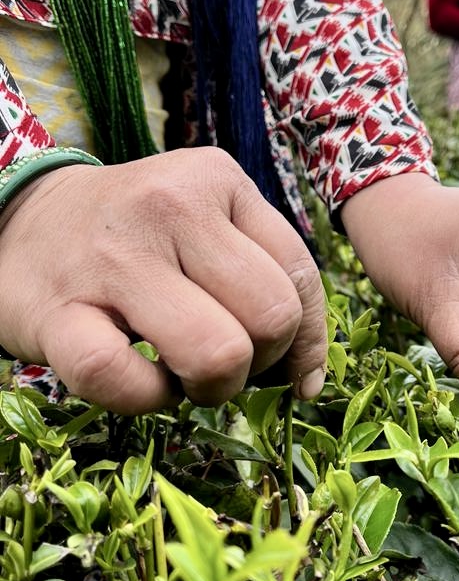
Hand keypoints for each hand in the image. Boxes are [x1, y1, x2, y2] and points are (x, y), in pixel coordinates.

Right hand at [0, 148, 327, 413]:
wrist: (17, 220)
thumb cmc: (133, 236)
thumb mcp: (207, 225)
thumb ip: (267, 278)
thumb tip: (308, 382)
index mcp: (216, 180)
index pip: (299, 275)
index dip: (305, 341)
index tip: (282, 367)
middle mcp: (169, 206)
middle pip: (271, 319)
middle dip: (259, 363)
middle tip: (221, 361)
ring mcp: (112, 258)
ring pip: (218, 354)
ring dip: (211, 389)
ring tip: (181, 374)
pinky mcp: (58, 312)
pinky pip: (128, 381)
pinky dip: (146, 400)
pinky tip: (138, 381)